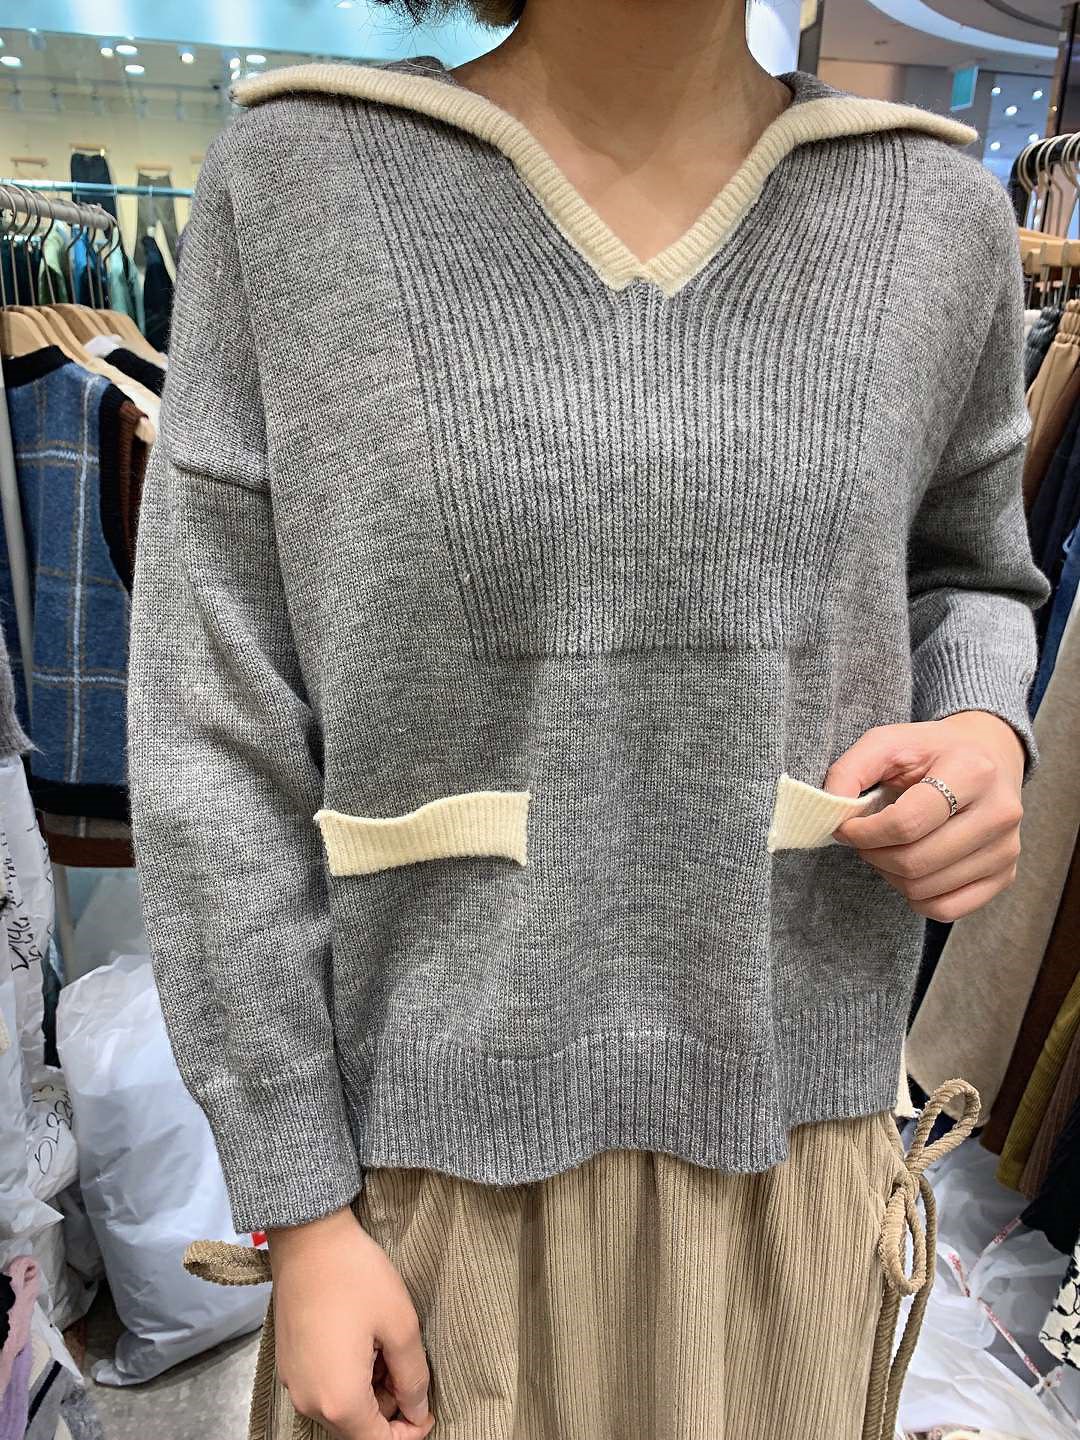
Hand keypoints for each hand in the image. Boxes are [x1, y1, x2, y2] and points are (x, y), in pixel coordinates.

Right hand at [266, 1205, 433, 1439]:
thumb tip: (418, 1409)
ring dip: (368, 1391)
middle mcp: (309, 1401)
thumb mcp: (401, 1325)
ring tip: (384, 1345)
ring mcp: (295, 1383)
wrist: (308, 1239)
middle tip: (406, 1364)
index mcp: (339, 1400)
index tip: (426, 1409)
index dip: (408, 1433)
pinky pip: (323, 1389)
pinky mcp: (289, 1364)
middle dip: (388, 1407)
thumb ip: (414, 1377)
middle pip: (357, 1429)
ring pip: (340, 1409)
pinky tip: (362, 1341)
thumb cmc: (356, 1276)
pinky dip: (347, 1378)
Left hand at [826, 711, 1025, 922]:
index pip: (906, 824)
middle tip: (864, 840)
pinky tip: (910, 870)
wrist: (989, 756)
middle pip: (915, 862)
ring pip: (927, 889)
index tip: (847, 826)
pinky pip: (947, 909)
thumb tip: (830, 809)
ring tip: (888, 849)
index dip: (864, 833)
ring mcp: (1007, 849)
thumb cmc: (931, 752)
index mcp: (972, 772)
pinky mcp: (1006, 875)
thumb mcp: (887, 742)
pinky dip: (916, 897)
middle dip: (874, 855)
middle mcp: (999, 813)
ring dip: (891, 875)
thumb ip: (851, 770)